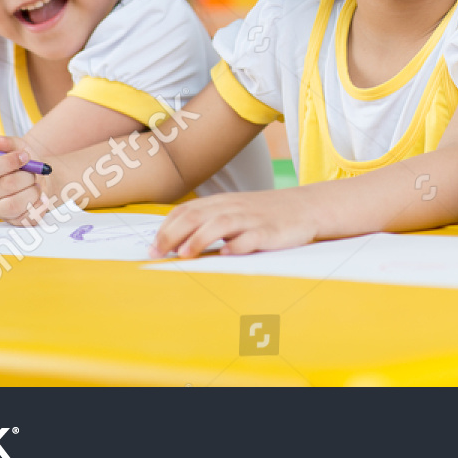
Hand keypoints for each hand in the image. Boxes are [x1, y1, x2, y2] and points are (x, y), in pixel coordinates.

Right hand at [0, 136, 56, 224]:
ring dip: (33, 191)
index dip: (8, 161)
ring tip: (35, 184)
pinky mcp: (15, 220)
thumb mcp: (18, 148)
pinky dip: (40, 204)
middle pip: (6, 185)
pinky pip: (28, 217)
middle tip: (33, 172)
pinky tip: (41, 196)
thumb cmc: (25, 164)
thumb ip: (7, 143)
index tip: (25, 156)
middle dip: (26, 176)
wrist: (40, 180)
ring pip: (15, 204)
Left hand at [152, 188, 320, 258]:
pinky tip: (226, 253)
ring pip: (220, 223)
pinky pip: (252, 237)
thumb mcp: (234, 212)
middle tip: (158, 254)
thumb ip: (208, 221)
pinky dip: (237, 244)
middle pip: (197, 216)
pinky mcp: (270, 232)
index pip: (186, 211)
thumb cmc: (263, 214)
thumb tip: (174, 242)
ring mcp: (252, 219)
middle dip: (173, 234)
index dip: (166, 228)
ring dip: (199, 238)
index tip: (152, 248)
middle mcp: (233, 208)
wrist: (304, 207)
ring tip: (185, 255)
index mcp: (221, 203)